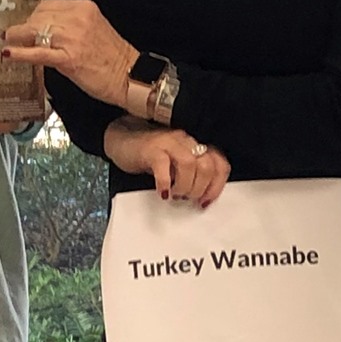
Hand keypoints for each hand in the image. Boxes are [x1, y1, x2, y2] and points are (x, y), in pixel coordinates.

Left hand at [3, 0, 137, 108]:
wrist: (130, 77)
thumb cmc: (112, 58)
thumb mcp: (93, 30)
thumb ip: (71, 24)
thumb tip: (45, 28)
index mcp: (84, 8)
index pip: (48, 5)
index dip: (33, 16)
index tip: (26, 24)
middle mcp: (78, 18)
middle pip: (39, 16)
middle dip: (24, 27)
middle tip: (15, 36)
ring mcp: (73, 38)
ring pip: (36, 31)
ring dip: (18, 37)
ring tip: (8, 43)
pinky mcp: (69, 59)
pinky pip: (38, 53)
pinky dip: (20, 53)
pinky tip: (8, 54)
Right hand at [104, 117, 230, 205]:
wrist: (121, 139)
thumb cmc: (150, 156)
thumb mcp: (175, 166)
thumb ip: (190, 176)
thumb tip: (201, 198)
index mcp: (195, 146)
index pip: (219, 163)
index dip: (217, 186)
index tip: (206, 201)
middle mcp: (185, 141)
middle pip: (206, 165)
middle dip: (200, 188)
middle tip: (187, 199)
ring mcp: (168, 142)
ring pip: (189, 164)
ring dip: (185, 186)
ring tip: (175, 195)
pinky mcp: (151, 148)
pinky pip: (163, 165)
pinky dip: (166, 183)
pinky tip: (162, 192)